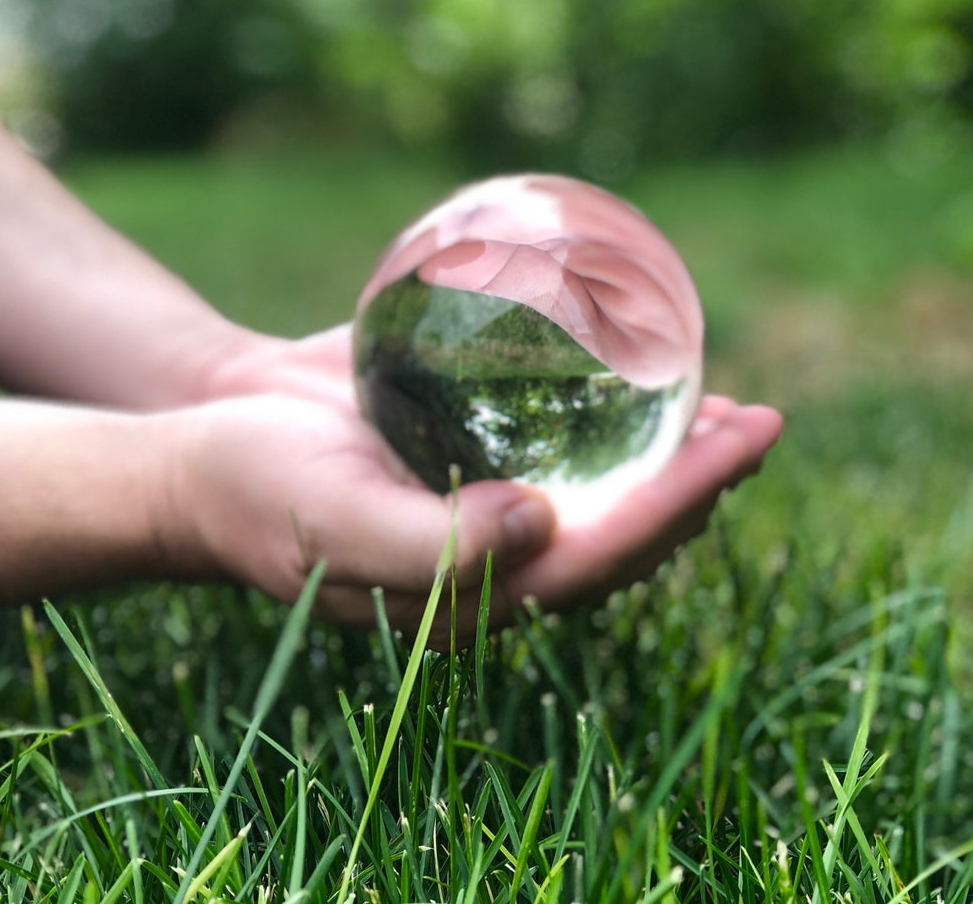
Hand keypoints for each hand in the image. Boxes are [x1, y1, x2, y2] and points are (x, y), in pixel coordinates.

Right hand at [164, 325, 781, 644]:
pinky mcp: (473, 453)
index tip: (742, 442)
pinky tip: (645, 378)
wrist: (210, 445)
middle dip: (701, 482)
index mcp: (476, 594)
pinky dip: (614, 418)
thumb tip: (543, 530)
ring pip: (606, 491)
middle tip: (763, 420)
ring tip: (733, 407)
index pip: (605, 556)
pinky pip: (562, 443)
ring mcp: (489, 503)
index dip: (681, 504)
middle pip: (626, 528)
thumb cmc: (263, 490)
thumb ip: (434, 550)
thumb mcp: (337, 521)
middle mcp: (498, 556)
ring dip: (674, 454)